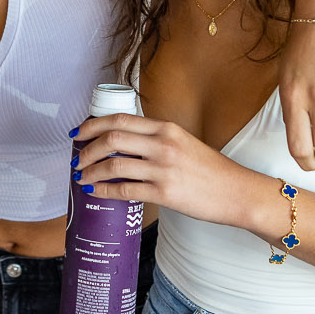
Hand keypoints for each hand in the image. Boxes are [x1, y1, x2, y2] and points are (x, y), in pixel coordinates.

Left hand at [73, 114, 271, 232]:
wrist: (238, 193)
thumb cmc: (211, 171)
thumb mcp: (184, 143)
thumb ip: (157, 140)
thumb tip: (123, 145)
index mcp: (166, 128)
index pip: (120, 120)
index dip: (92, 125)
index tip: (78, 133)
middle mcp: (163, 145)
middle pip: (112, 139)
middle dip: (87, 149)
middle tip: (76, 158)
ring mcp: (164, 169)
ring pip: (114, 165)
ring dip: (91, 171)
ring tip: (81, 178)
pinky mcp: (165, 193)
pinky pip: (125, 190)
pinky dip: (104, 191)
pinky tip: (95, 192)